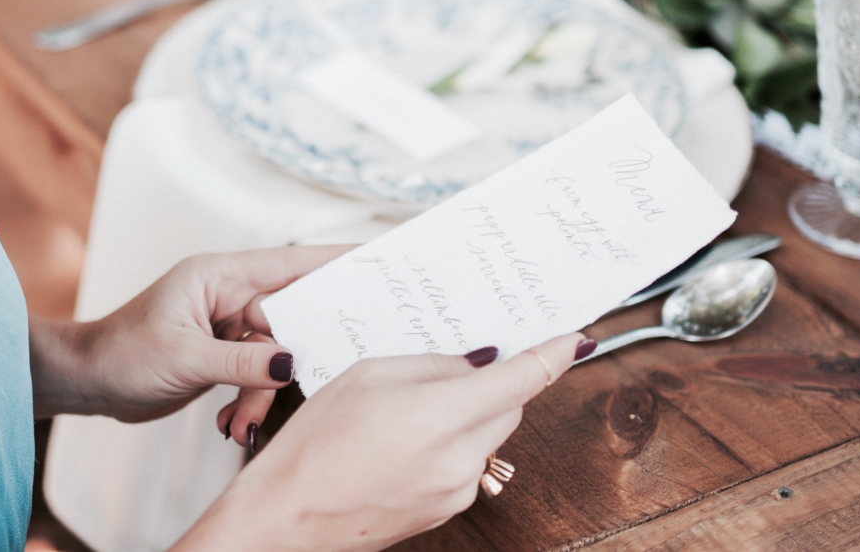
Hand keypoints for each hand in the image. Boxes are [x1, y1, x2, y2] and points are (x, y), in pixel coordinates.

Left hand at [29, 246, 350, 421]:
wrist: (84, 383)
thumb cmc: (121, 356)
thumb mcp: (184, 359)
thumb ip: (243, 362)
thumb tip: (293, 363)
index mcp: (221, 276)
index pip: (293, 263)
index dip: (338, 261)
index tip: (380, 261)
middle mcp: (232, 296)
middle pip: (293, 318)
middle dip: (295, 357)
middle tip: (312, 375)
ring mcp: (231, 326)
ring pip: (278, 355)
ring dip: (262, 394)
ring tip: (241, 422)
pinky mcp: (228, 355)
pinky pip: (261, 375)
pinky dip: (251, 402)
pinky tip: (232, 423)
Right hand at [177, 333, 591, 551]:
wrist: (284, 521)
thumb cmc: (312, 448)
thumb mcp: (369, 376)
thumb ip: (435, 365)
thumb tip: (480, 362)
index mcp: (443, 416)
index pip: (525, 379)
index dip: (555, 354)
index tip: (575, 337)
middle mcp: (461, 459)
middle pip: (510, 406)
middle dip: (492, 384)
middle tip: (449, 371)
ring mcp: (458, 490)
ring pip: (490, 436)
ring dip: (470, 416)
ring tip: (408, 416)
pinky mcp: (448, 510)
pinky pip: (469, 464)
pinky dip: (453, 446)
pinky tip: (405, 446)